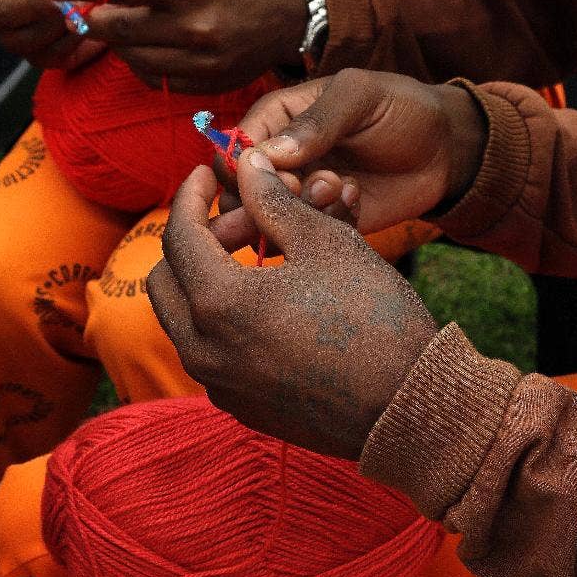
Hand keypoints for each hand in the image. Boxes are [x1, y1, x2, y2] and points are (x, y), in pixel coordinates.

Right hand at [0, 0, 157, 68]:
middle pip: (1, 12)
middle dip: (35, 6)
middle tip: (62, 0)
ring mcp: (14, 37)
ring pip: (23, 39)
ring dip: (54, 25)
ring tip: (78, 9)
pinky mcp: (38, 57)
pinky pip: (48, 56)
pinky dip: (68, 43)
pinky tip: (82, 25)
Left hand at [43, 0, 305, 92]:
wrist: (287, 18)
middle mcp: (193, 26)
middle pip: (119, 29)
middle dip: (93, 20)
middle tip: (80, 14)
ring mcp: (197, 60)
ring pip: (132, 58)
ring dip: (117, 45)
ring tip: (120, 31)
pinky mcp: (201, 83)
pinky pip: (153, 78)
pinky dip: (141, 65)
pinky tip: (149, 51)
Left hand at [147, 156, 437, 459]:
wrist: (410, 409)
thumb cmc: (375, 320)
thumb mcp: (325, 244)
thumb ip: (273, 202)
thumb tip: (248, 166)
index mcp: (218, 304)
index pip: (178, 235)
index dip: (190, 196)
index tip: (206, 174)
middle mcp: (203, 350)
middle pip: (166, 279)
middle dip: (195, 241)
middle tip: (241, 221)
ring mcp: (218, 384)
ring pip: (183, 317)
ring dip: (205, 280)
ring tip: (257, 257)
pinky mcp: (238, 406)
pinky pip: (208, 351)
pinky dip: (221, 318)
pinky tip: (266, 301)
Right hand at [222, 69, 487, 232]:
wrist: (445, 150)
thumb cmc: (401, 109)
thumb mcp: (361, 97)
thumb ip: (316, 121)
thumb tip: (267, 154)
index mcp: (274, 121)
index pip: (231, 151)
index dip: (243, 169)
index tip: (278, 172)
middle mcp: (278, 162)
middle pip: (240, 194)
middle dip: (268, 197)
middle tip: (311, 184)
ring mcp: (298, 196)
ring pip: (268, 221)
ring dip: (301, 209)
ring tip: (339, 188)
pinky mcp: (320, 224)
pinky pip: (304, 238)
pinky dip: (327, 223)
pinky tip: (356, 198)